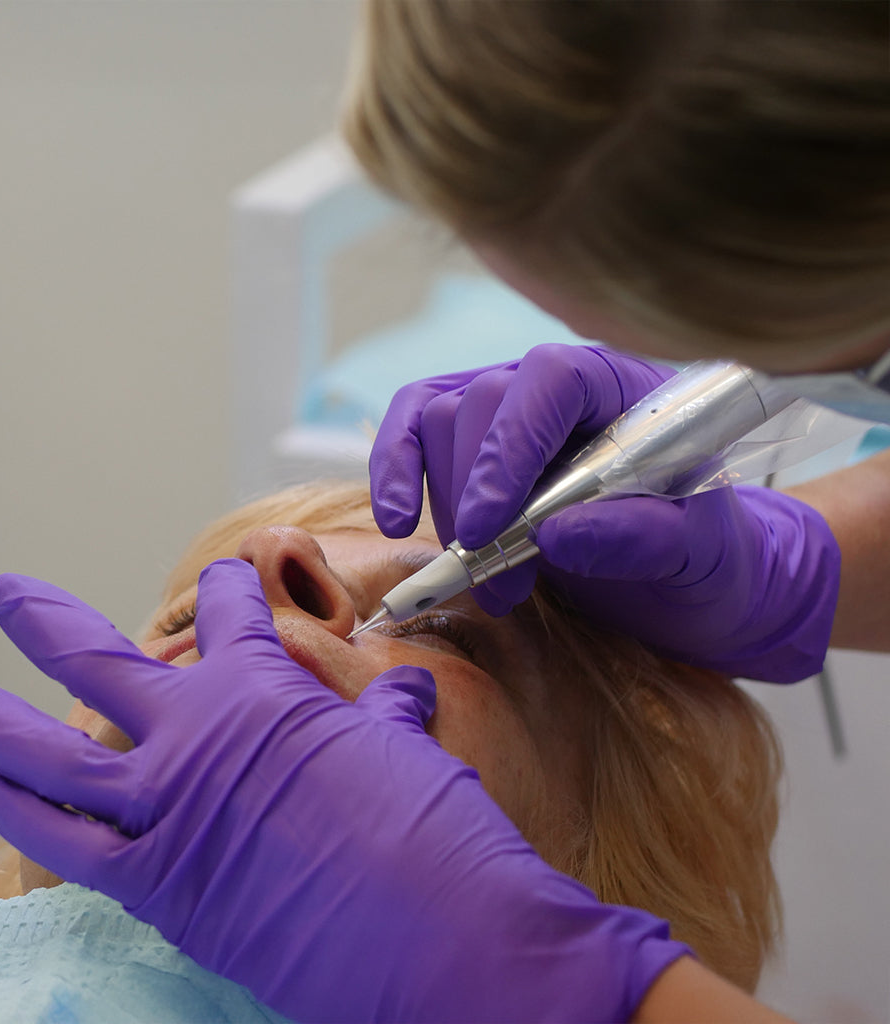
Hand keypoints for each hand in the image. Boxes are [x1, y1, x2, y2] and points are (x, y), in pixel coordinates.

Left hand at [0, 565, 685, 1022]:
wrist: (433, 929)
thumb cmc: (428, 826)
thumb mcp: (409, 753)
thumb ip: (390, 713)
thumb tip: (403, 686)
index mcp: (265, 689)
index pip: (234, 618)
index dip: (226, 592)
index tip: (218, 576)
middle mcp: (200, 733)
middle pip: (100, 663)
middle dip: (44, 622)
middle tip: (5, 596)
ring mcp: (168, 806)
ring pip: (52, 754)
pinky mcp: (158, 882)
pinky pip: (70, 843)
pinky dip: (26, 816)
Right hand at [370, 344, 839, 681]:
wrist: (685, 577)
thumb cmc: (704, 557)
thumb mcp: (700, 555)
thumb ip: (645, 537)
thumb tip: (557, 534)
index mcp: (629, 388)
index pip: (552, 379)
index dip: (510, 448)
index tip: (489, 530)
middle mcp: (561, 384)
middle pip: (483, 404)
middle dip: (477, 500)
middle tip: (501, 583)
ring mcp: (510, 408)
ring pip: (438, 421)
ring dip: (446, 509)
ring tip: (488, 581)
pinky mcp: (472, 441)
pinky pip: (412, 429)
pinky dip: (393, 472)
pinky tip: (396, 521)